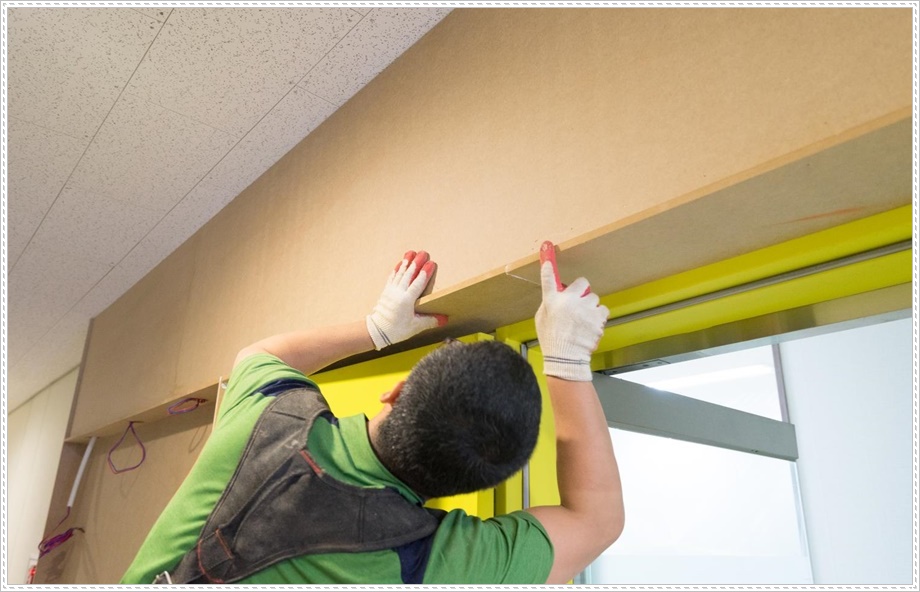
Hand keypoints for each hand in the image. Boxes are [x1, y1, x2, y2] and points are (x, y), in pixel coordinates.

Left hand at [366, 251, 447, 349]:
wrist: (377, 331)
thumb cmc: (396, 330)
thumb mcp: (415, 327)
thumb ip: (430, 321)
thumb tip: (444, 319)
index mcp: (406, 301)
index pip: (418, 284)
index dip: (425, 273)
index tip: (431, 263)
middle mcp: (398, 293)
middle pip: (409, 275)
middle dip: (417, 263)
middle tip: (423, 253)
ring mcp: (391, 291)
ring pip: (400, 274)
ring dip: (406, 262)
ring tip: (411, 252)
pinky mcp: (386, 291)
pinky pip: (392, 277)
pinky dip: (397, 269)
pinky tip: (400, 263)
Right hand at [535, 241, 608, 380]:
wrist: (566, 358)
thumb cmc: (552, 340)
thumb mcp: (542, 320)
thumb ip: (550, 304)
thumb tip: (557, 295)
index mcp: (552, 301)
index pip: (548, 279)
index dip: (547, 265)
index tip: (547, 254)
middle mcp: (568, 302)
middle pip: (583, 283)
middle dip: (582, 291)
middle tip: (578, 302)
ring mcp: (585, 309)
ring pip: (594, 298)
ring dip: (591, 306)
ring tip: (584, 320)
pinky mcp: (597, 317)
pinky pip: (602, 310)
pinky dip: (598, 317)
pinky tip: (590, 326)